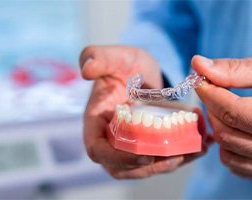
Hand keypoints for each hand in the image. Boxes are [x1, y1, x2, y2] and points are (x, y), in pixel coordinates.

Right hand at [80, 45, 210, 178]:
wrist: (138, 70)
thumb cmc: (122, 64)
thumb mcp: (111, 56)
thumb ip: (95, 58)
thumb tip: (87, 70)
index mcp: (96, 121)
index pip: (98, 149)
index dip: (118, 158)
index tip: (145, 155)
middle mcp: (109, 137)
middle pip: (122, 166)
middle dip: (149, 167)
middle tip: (176, 155)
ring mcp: (127, 143)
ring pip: (142, 167)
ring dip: (168, 164)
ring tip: (192, 151)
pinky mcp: (144, 144)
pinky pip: (157, 159)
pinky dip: (178, 157)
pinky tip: (199, 147)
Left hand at [193, 55, 251, 177]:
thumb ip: (236, 70)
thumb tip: (197, 64)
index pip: (232, 112)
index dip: (209, 94)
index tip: (200, 80)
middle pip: (226, 132)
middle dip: (212, 108)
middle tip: (214, 91)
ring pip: (228, 149)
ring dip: (217, 126)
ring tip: (224, 106)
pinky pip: (235, 164)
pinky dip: (226, 146)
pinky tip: (234, 127)